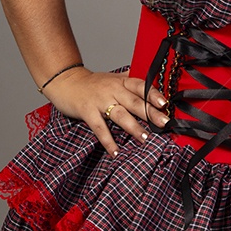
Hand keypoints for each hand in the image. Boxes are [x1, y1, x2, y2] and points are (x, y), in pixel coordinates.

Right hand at [41, 68, 169, 155]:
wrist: (66, 81)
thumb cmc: (93, 82)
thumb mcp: (113, 77)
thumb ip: (130, 79)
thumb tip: (151, 79)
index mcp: (122, 81)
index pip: (141, 86)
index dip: (153, 94)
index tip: (165, 104)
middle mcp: (113, 89)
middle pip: (134, 101)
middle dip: (150, 113)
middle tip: (164, 123)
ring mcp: (100, 101)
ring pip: (120, 114)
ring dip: (133, 127)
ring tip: (145, 138)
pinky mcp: (87, 112)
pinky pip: (99, 128)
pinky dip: (108, 141)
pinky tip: (116, 152)